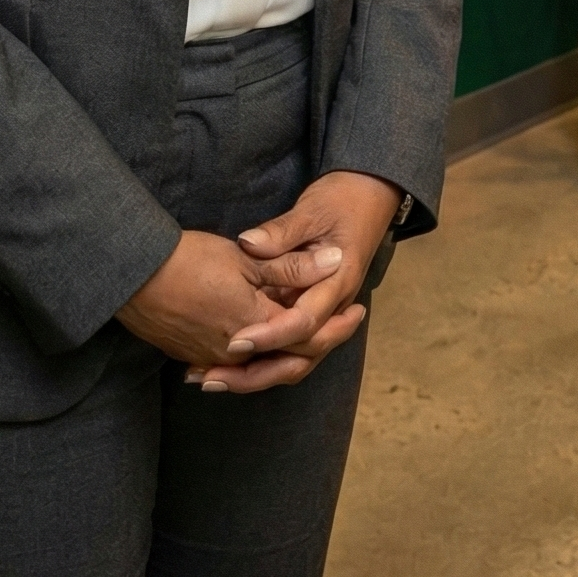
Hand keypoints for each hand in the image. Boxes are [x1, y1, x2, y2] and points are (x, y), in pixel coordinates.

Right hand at [116, 227, 348, 392]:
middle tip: (344, 325)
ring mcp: (211, 358)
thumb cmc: (188, 260)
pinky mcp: (191, 355)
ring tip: (307, 334)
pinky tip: (261, 340)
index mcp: (255, 327)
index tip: (358, 311)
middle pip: (289, 362)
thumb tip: (336, 261)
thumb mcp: (246, 259)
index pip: (309, 337)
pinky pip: (234, 366)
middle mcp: (236, 353)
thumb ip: (292, 267)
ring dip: (288, 354)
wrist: (131, 276)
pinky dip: (257, 357)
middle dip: (320, 344)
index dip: (337, 326)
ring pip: (261, 368)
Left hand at [186, 172, 403, 395]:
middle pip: (300, 357)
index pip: (304, 321)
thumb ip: (281, 232)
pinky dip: (259, 360)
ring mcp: (322, 313)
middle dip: (256, 373)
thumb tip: (248, 243)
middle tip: (212, 378)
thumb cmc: (341, 201)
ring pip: (293, 359)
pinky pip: (287, 347)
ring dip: (254, 374)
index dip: (270, 335)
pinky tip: (223, 364)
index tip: (235, 341)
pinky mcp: (308, 311)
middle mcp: (333, 307)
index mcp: (337, 282)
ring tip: (209, 379)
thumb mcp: (311, 210)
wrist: (368, 197)